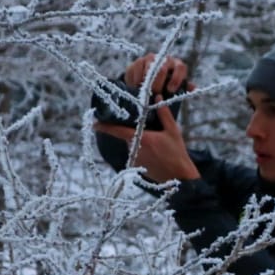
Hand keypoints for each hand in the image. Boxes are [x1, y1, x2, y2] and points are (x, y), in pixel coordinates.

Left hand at [94, 54, 198, 181]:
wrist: (180, 176)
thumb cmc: (177, 153)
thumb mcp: (173, 131)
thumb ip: (164, 114)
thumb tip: (157, 97)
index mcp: (142, 138)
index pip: (118, 131)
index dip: (105, 127)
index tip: (95, 123)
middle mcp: (135, 149)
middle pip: (128, 136)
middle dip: (135, 132)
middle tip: (151, 132)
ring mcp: (135, 159)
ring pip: (133, 145)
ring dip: (140, 142)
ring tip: (157, 145)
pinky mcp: (138, 167)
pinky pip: (136, 154)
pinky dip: (143, 152)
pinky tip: (156, 154)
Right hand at [124, 53, 190, 95]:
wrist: (147, 84)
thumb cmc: (166, 87)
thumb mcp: (176, 89)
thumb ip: (183, 89)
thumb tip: (193, 87)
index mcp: (177, 65)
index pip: (181, 68)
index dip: (176, 79)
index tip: (171, 90)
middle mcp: (164, 59)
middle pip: (162, 68)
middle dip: (158, 83)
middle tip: (155, 94)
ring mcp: (150, 59)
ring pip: (149, 68)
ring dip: (146, 82)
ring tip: (145, 92)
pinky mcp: (137, 62)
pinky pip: (136, 69)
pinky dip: (136, 80)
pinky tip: (136, 87)